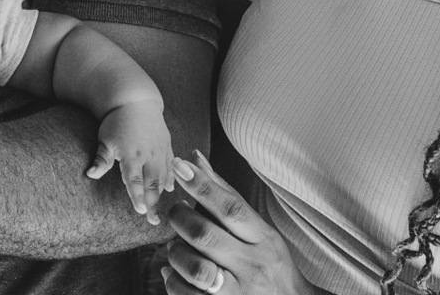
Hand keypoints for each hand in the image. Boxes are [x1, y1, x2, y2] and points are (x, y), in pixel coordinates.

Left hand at [86, 100, 173, 225]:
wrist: (135, 100)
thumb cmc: (116, 121)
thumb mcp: (106, 139)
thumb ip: (101, 159)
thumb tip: (89, 174)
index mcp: (131, 154)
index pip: (134, 180)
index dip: (137, 196)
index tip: (139, 211)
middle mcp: (148, 154)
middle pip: (152, 183)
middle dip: (153, 203)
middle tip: (153, 221)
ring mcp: (160, 150)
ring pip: (163, 176)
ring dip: (161, 195)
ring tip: (160, 212)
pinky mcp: (167, 145)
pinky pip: (172, 165)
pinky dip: (172, 177)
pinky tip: (170, 188)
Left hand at [163, 151, 319, 294]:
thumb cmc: (268, 265)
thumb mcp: (258, 231)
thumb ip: (225, 196)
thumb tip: (195, 157)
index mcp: (263, 239)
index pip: (231, 208)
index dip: (202, 185)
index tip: (179, 165)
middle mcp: (254, 265)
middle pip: (206, 235)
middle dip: (180, 219)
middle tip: (175, 213)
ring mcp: (240, 293)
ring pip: (195, 268)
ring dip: (175, 253)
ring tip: (173, 247)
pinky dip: (172, 281)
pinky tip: (171, 273)